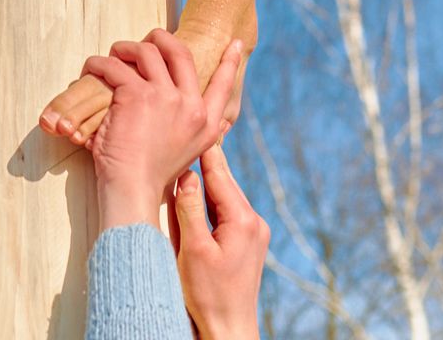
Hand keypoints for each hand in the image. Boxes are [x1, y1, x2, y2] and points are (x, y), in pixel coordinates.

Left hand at [84, 30, 242, 227]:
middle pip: (179, 53)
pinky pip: (114, 66)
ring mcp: (165, 97)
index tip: (235, 44)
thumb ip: (195, 131)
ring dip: (125, 48)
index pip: (224, 85)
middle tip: (146, 39)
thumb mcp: (186, 152)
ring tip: (112, 55)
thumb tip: (206, 117)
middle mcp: (190, 106)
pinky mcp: (136, 94)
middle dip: (160, 38)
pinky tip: (92, 69)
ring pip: (146, 51)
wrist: (132, 191)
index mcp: (205, 123)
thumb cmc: (150, 176)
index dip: (230, 63)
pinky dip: (99, 64)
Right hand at [171, 145, 270, 339]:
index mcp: (242, 220)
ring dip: (208, 181)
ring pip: (226, 196)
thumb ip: (189, 208)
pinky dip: (213, 199)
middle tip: (193, 130)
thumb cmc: (208, 294)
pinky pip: (229, 211)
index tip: (196, 122)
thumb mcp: (192, 249)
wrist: (229, 329)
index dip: (205, 150)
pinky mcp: (249, 243)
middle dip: (206, 161)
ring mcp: (255, 233)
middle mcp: (254, 222)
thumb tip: (187, 173)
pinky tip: (199, 192)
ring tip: (191, 156)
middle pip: (224, 183)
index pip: (219, 175)